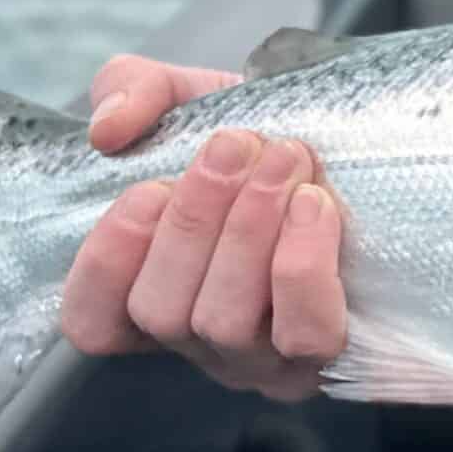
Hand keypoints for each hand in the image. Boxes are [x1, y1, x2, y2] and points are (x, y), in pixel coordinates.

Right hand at [58, 53, 346, 400]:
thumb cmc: (259, 137)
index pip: (91, 321)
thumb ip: (132, 92)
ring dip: (249, 230)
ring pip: (225, 323)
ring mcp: (261, 359)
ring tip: (284, 158)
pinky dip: (302, 264)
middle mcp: (197, 338)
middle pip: (160, 313)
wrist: (360, 142)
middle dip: (193, 220)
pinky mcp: (328, 354)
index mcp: (152, 289)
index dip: (105, 263)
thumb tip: (107, 130)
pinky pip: (304, 333)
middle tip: (235, 146)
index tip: (146, 190)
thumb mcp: (188, 98)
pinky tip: (314, 204)